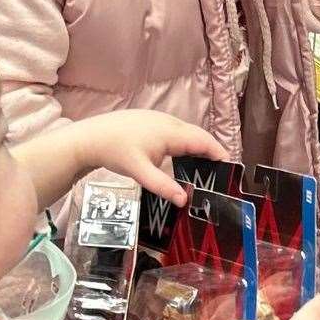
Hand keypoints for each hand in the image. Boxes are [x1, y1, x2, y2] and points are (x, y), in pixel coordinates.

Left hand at [68, 110, 226, 204]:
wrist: (90, 137)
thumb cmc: (115, 152)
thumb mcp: (139, 172)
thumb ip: (163, 186)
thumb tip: (185, 201)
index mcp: (171, 133)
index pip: (204, 141)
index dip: (219, 153)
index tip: (230, 168)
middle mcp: (169, 122)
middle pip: (198, 135)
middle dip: (211, 151)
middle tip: (220, 171)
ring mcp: (159, 119)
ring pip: (187, 132)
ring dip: (197, 146)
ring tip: (203, 165)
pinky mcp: (151, 120)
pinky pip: (176, 130)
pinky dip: (185, 142)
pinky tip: (179, 155)